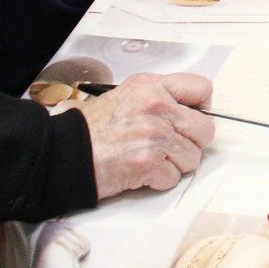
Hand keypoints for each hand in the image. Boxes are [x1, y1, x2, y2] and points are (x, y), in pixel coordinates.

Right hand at [70, 73, 215, 198]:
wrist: (63, 153)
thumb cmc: (92, 128)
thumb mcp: (126, 96)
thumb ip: (158, 98)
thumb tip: (189, 112)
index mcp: (153, 86)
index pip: (203, 89)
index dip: (202, 109)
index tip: (190, 121)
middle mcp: (157, 106)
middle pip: (205, 130)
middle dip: (190, 143)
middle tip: (168, 147)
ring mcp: (154, 135)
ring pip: (193, 157)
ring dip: (174, 164)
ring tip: (149, 159)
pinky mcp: (148, 162)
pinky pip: (173, 177)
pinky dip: (159, 180)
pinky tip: (140, 172)